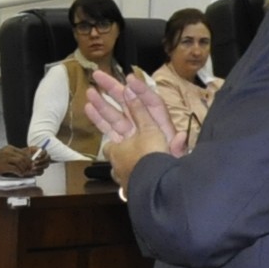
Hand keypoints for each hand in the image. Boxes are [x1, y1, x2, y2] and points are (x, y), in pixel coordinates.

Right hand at [0, 146, 42, 176]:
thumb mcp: (4, 153)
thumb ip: (13, 155)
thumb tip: (23, 161)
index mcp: (9, 148)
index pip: (23, 153)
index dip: (28, 160)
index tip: (29, 165)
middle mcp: (8, 152)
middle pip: (23, 158)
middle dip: (28, 165)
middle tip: (28, 170)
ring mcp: (6, 158)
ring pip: (21, 162)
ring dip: (24, 169)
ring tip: (23, 172)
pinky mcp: (4, 166)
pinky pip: (15, 169)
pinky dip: (19, 172)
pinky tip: (19, 174)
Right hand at [91, 72, 179, 189]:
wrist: (159, 193)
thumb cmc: (169, 173)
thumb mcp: (174, 159)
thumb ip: (176, 149)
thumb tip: (179, 138)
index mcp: (162, 129)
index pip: (152, 104)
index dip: (142, 91)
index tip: (130, 79)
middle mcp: (146, 129)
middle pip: (130, 104)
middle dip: (115, 89)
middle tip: (99, 75)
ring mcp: (132, 137)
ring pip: (116, 116)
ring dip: (102, 103)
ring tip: (89, 90)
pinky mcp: (121, 148)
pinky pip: (110, 130)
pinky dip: (99, 119)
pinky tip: (89, 108)